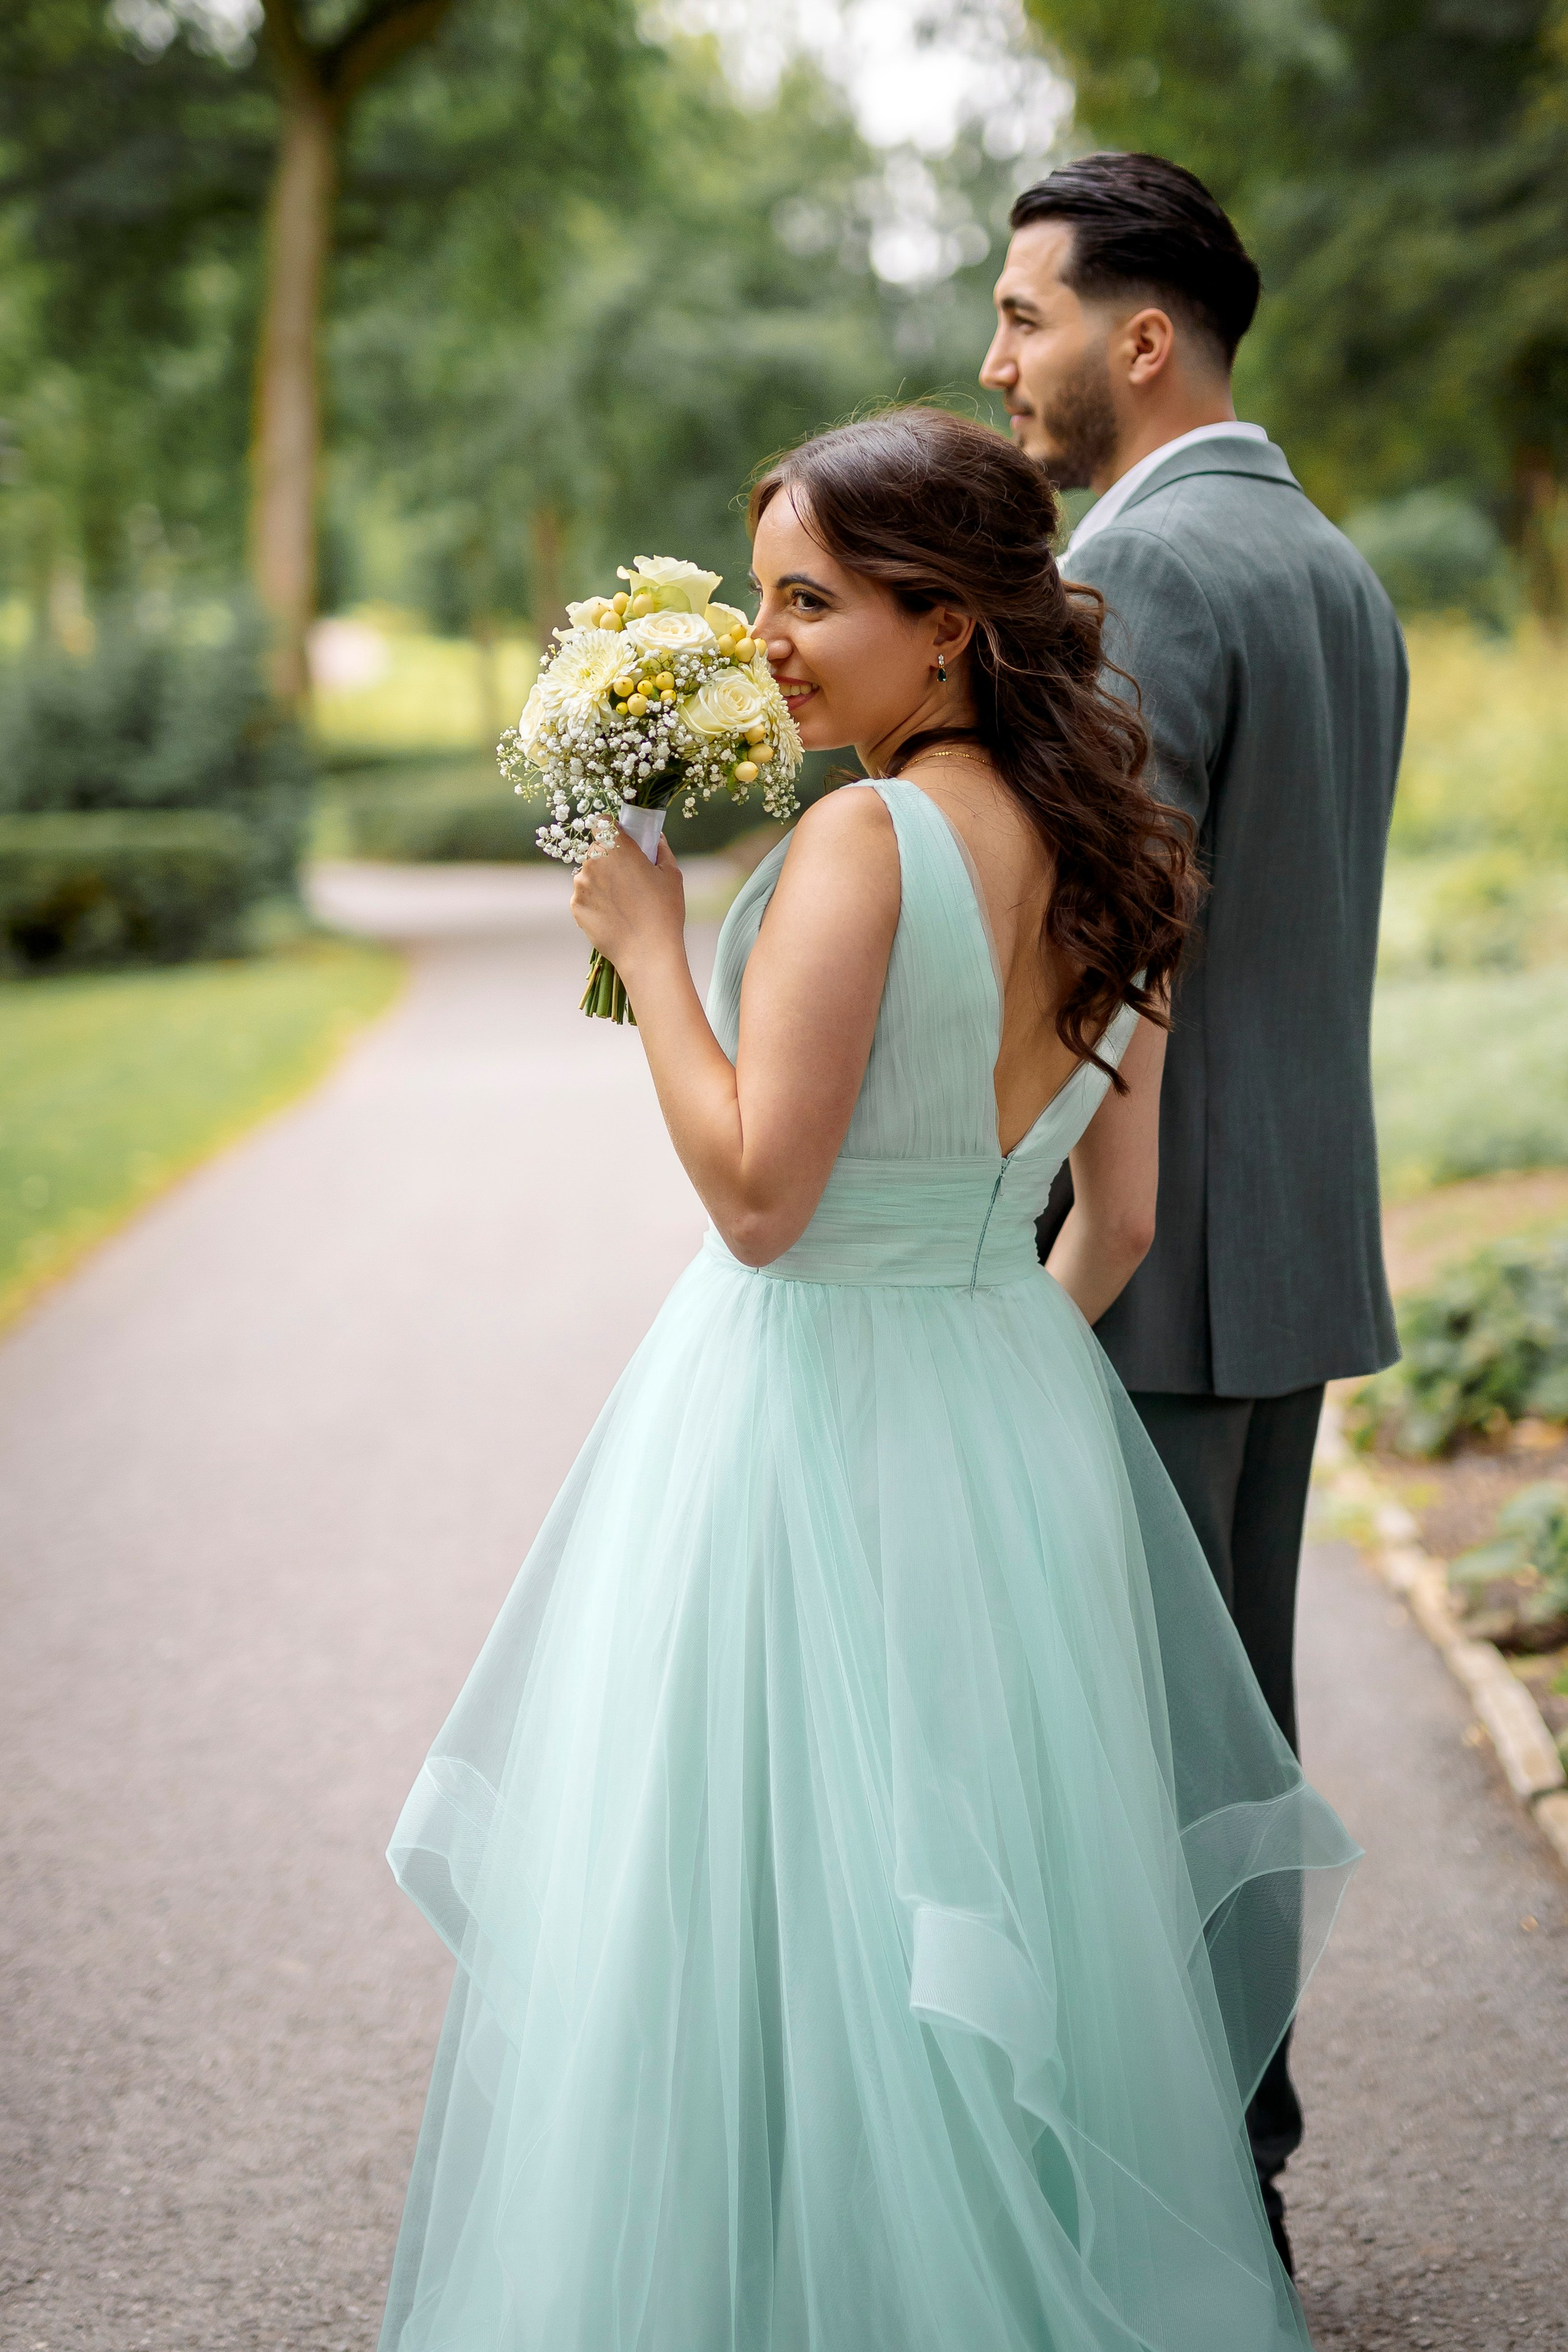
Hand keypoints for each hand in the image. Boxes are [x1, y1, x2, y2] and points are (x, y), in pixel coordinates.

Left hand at [570, 827, 686, 972]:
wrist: (647, 952)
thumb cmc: (664, 911)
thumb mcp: (671, 874)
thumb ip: (661, 850)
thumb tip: (656, 838)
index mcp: (617, 846)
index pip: (601, 821)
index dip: (610, 829)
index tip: (621, 842)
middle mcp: (593, 861)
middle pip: (596, 849)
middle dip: (608, 858)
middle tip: (628, 878)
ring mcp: (581, 884)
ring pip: (588, 874)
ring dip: (601, 881)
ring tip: (623, 902)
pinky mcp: (576, 906)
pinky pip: (584, 896)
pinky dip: (595, 901)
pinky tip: (614, 915)